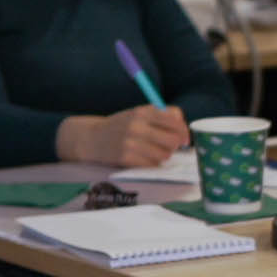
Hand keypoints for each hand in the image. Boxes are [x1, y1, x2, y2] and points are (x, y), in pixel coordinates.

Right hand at [55, 105, 191, 170]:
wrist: (91, 138)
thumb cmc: (121, 126)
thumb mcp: (138, 114)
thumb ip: (162, 116)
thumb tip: (183, 131)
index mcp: (142, 111)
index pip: (174, 120)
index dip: (184, 131)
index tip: (185, 139)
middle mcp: (137, 125)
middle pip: (173, 140)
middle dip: (174, 146)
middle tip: (168, 147)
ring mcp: (131, 142)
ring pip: (165, 155)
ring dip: (163, 156)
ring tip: (153, 152)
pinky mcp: (126, 158)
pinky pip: (152, 165)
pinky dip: (152, 164)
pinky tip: (144, 159)